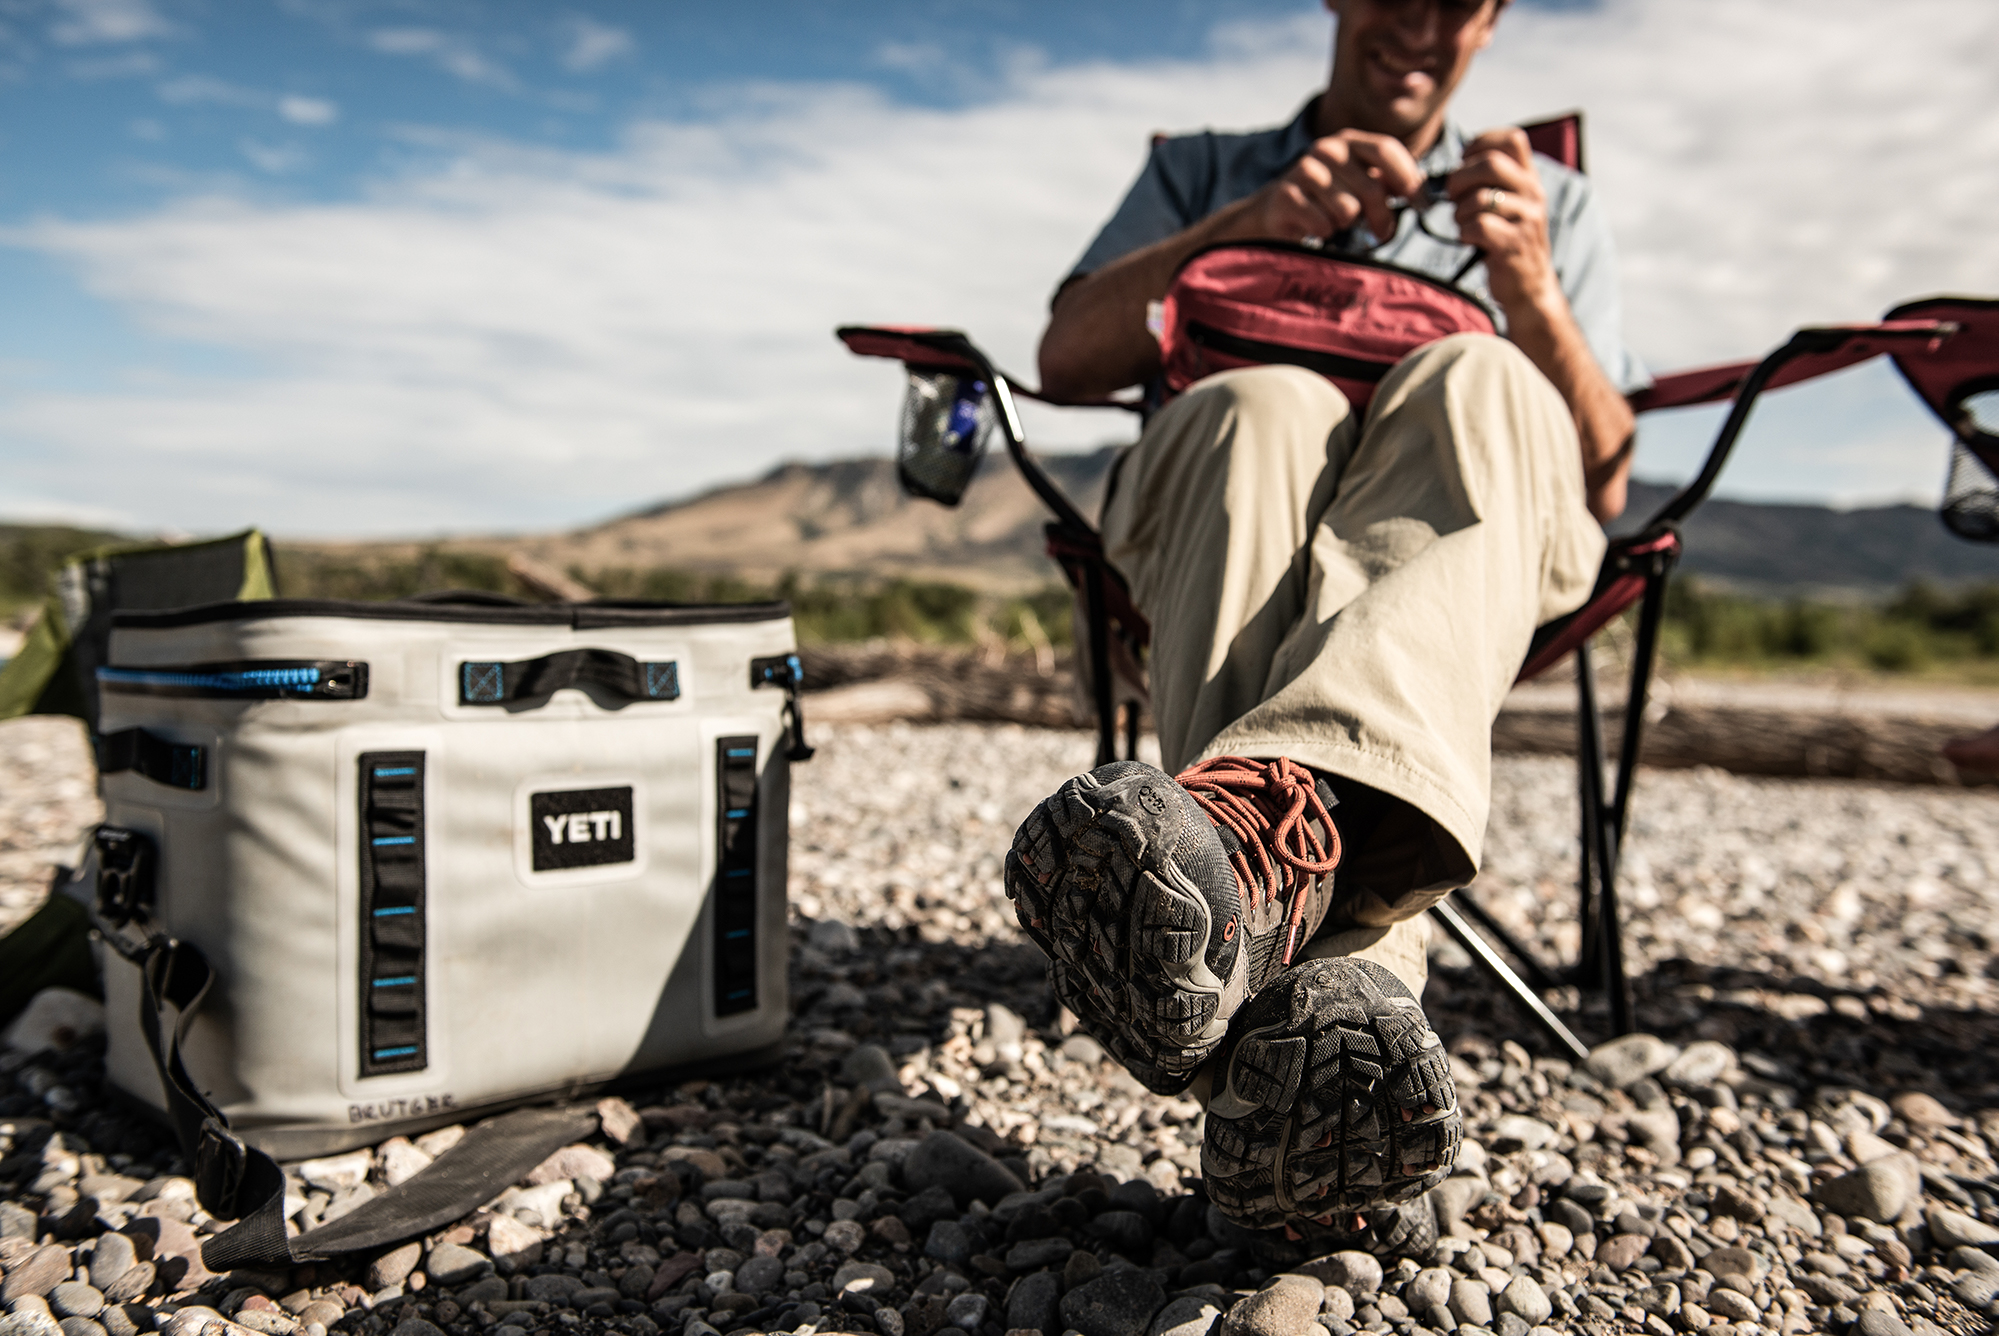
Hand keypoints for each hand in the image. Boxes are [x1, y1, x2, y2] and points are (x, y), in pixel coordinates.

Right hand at [1237, 130, 1425, 246]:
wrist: (1275, 211)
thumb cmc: (1327, 200)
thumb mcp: (1360, 185)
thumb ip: (1388, 185)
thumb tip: (1424, 199)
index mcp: (1350, 142)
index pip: (1387, 150)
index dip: (1409, 179)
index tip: (1422, 206)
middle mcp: (1327, 149)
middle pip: (1372, 188)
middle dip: (1382, 218)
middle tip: (1382, 233)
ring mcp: (1304, 170)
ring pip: (1348, 210)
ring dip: (1347, 225)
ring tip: (1336, 222)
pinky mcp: (1286, 195)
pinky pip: (1323, 224)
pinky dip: (1324, 232)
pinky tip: (1315, 227)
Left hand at [1447, 128, 1559, 316]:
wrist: (1529, 285)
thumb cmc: (1507, 240)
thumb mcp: (1507, 204)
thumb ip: (1490, 182)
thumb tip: (1454, 169)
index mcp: (1529, 178)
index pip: (1512, 139)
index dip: (1481, 143)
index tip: (1464, 162)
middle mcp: (1533, 193)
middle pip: (1491, 163)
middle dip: (1460, 178)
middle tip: (1453, 197)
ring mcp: (1526, 218)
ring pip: (1480, 198)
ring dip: (1460, 212)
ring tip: (1463, 224)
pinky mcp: (1514, 244)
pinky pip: (1478, 226)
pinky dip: (1464, 232)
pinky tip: (1469, 239)